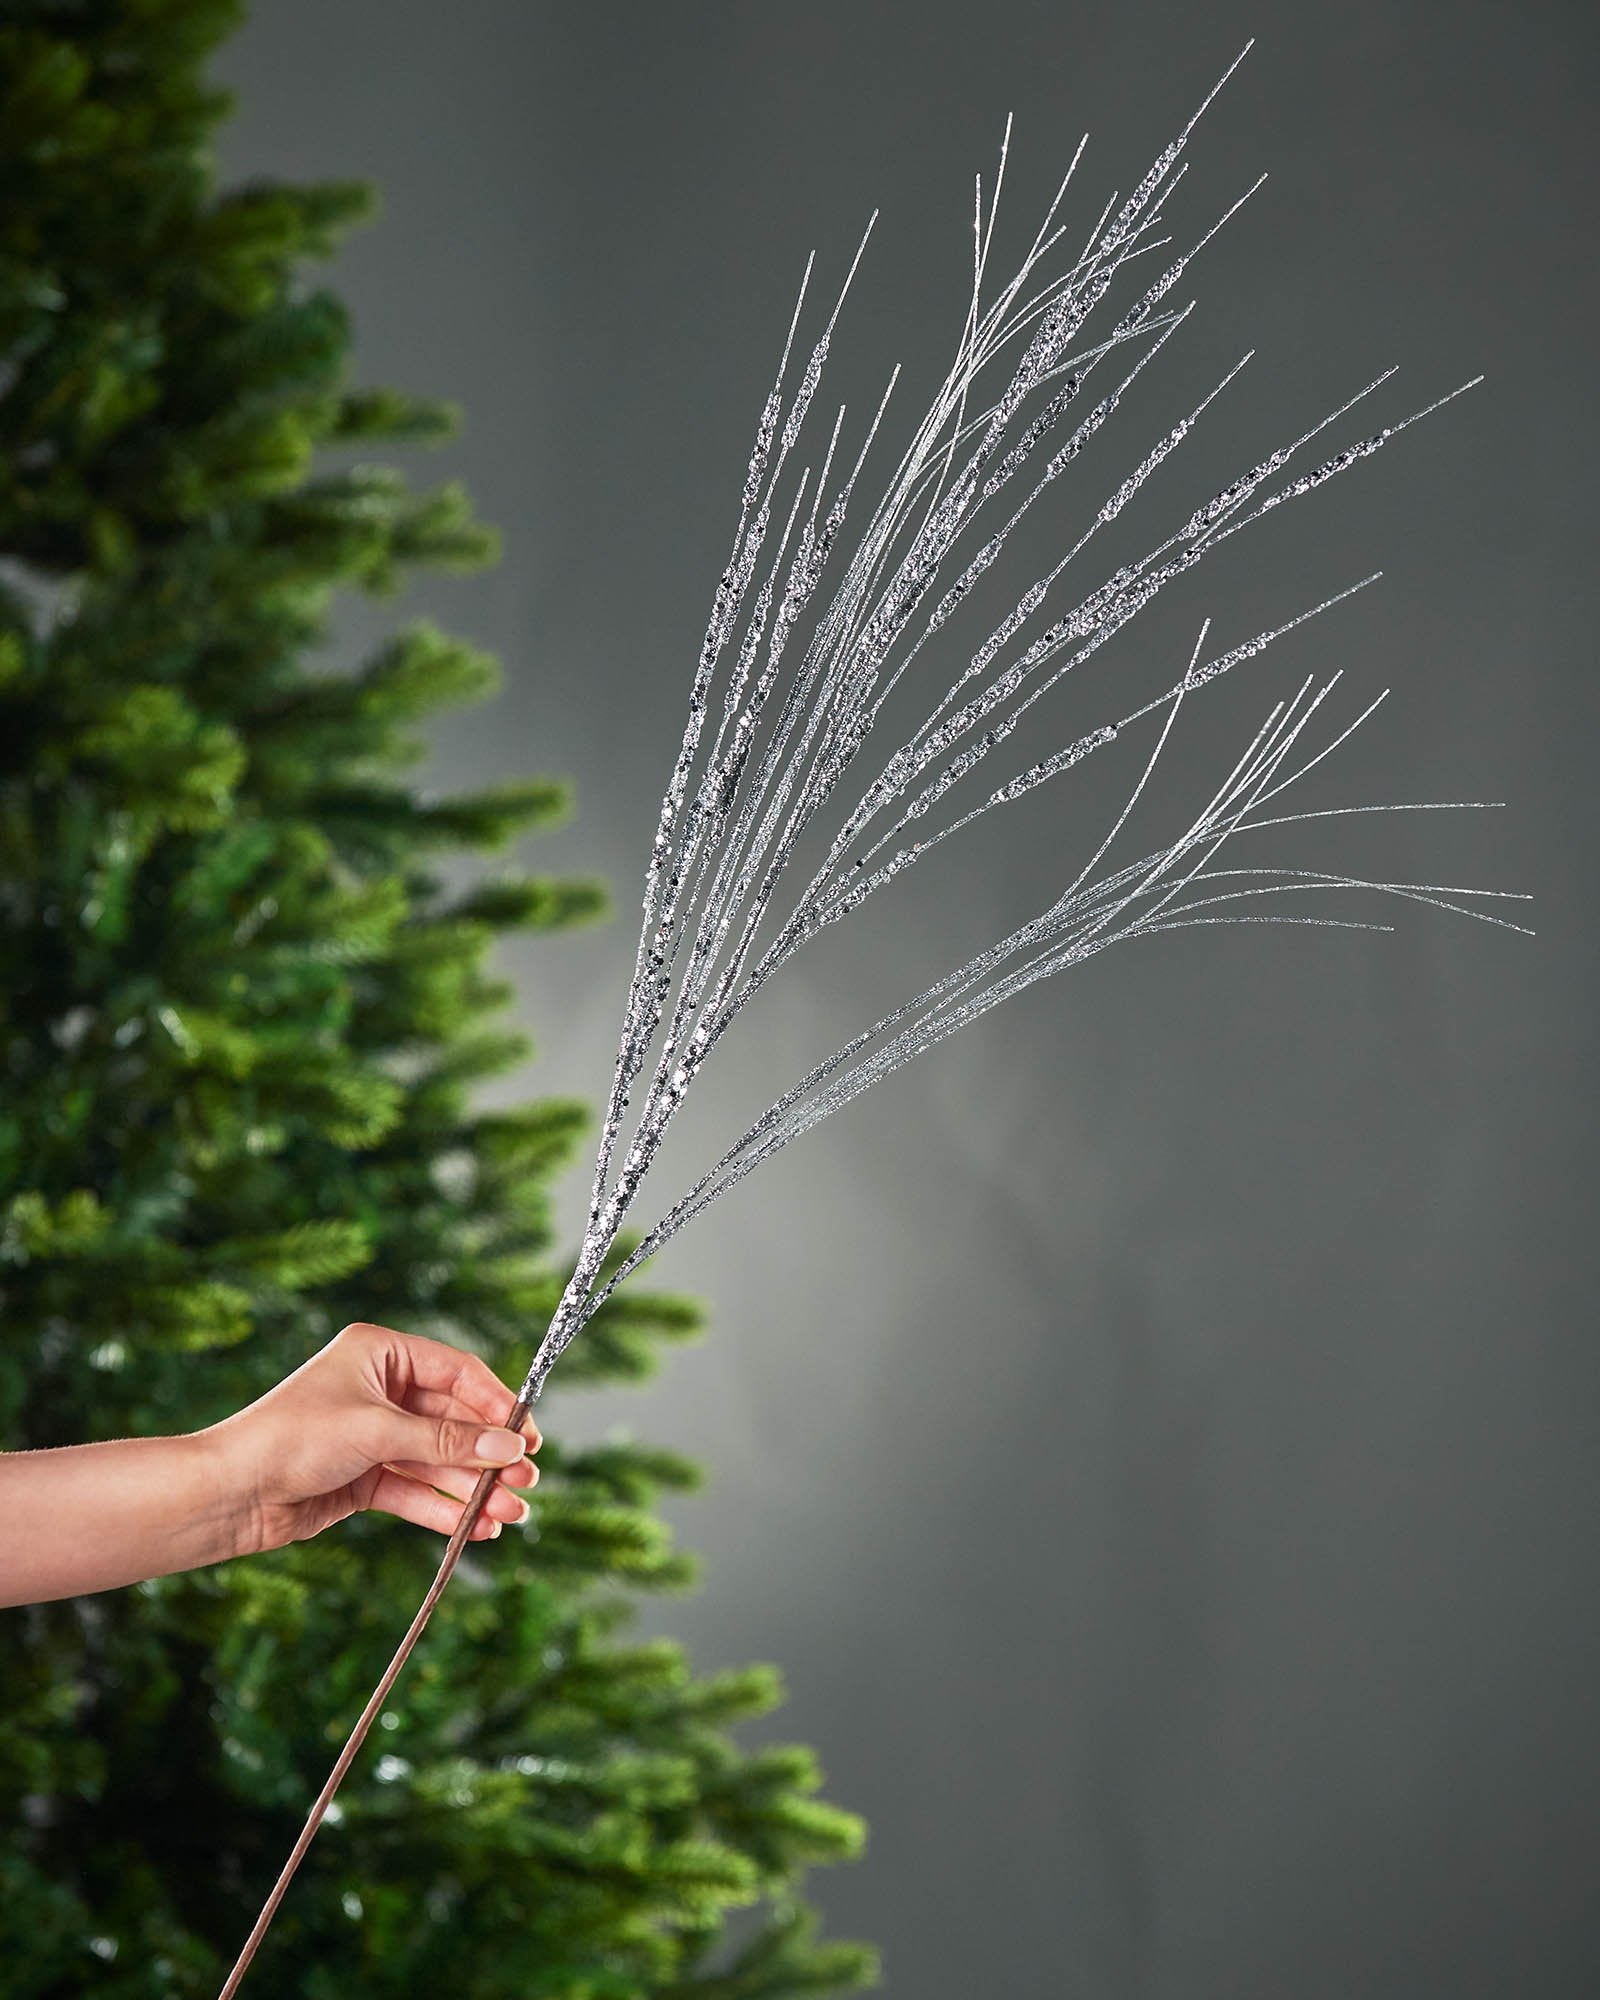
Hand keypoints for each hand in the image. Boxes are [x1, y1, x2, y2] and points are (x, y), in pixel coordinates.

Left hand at [210, 1322, 541, 1555]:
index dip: (497, 1404)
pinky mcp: (363, 1478)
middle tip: (526, 1482)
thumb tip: (510, 1447)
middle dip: (489, 1455)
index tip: (529, 1436)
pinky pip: (414, 1490)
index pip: (457, 1372)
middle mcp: (379, 1389)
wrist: (227, 1494)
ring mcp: (372, 1436)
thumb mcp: (378, 1432)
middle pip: (452, 1421)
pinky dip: (444, 1509)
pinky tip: (475, 1528)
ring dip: (473, 1488)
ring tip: (510, 1515)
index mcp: (380, 1353)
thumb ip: (448, 1442)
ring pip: (437, 1462)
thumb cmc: (292, 1438)